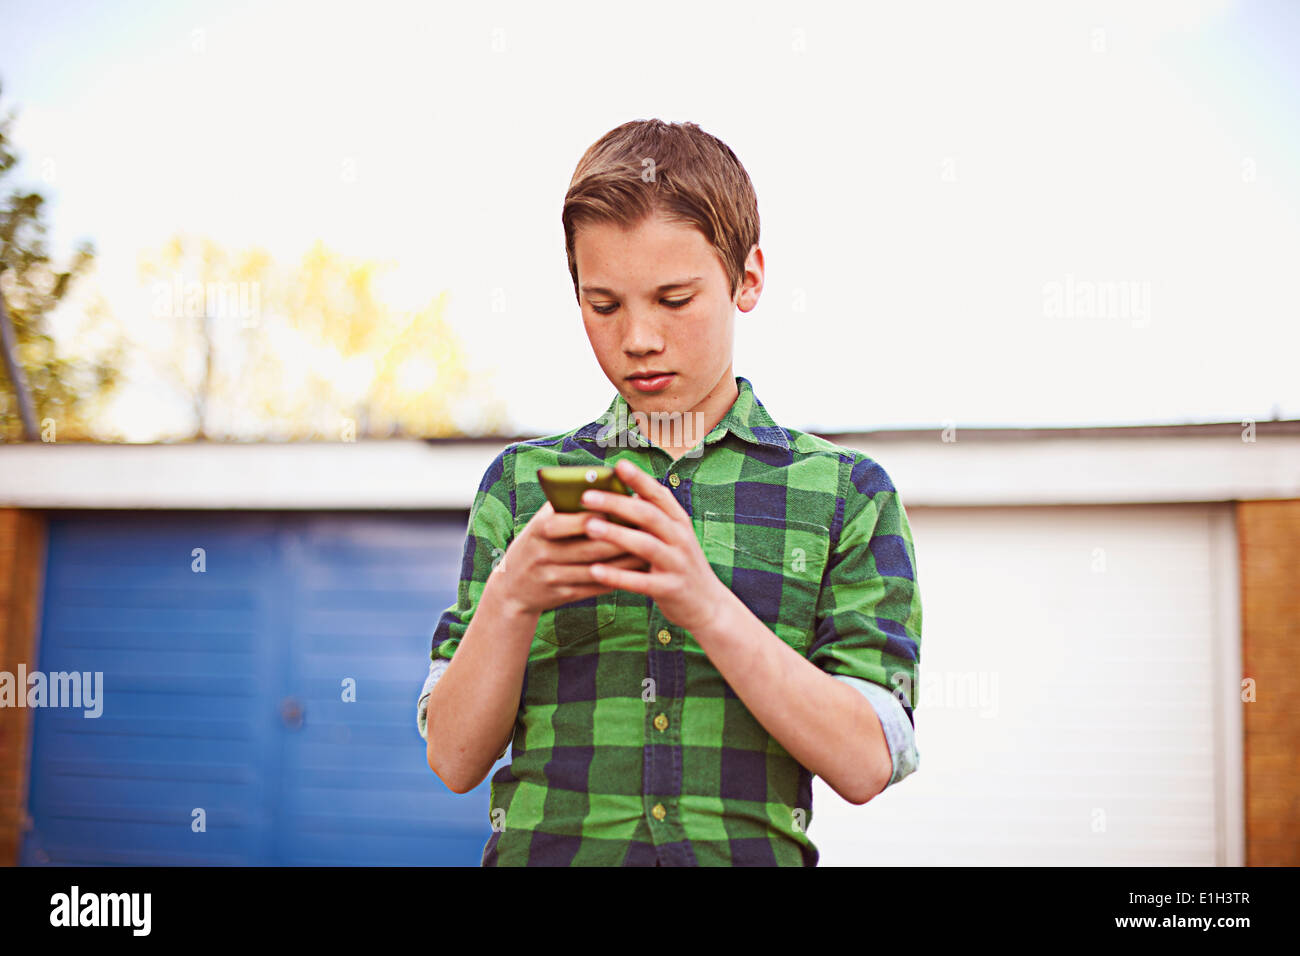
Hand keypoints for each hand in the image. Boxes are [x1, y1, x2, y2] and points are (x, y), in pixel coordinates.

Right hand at [495, 500, 649, 616]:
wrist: (513, 588)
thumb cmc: (537, 544)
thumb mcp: (541, 522)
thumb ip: (566, 505)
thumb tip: (605, 484)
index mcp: (539, 529)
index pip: (575, 520)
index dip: (603, 515)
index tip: (630, 507)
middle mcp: (543, 553)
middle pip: (590, 547)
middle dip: (622, 539)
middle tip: (649, 530)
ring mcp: (552, 577)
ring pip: (597, 569)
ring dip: (625, 561)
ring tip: (649, 550)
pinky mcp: (561, 596)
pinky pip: (594, 588)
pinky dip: (617, 578)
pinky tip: (635, 571)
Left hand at [577, 458, 729, 634]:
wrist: (708, 605)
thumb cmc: (679, 564)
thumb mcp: (672, 536)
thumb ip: (651, 515)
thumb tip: (619, 490)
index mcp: (679, 522)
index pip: (659, 495)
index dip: (639, 479)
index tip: (618, 465)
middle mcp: (680, 539)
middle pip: (648, 516)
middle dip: (617, 503)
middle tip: (586, 496)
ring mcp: (676, 564)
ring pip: (645, 545)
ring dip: (616, 535)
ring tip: (589, 527)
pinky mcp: (669, 589)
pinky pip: (641, 582)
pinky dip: (617, 576)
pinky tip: (595, 571)